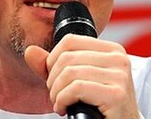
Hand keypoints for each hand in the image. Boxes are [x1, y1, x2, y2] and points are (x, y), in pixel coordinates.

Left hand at [25, 35, 139, 118]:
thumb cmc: (99, 105)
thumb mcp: (75, 80)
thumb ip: (52, 65)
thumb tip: (30, 51)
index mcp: (111, 50)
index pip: (69, 41)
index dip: (52, 59)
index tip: (53, 77)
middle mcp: (118, 58)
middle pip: (66, 58)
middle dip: (52, 80)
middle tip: (56, 95)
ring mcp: (120, 75)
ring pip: (69, 73)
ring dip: (56, 92)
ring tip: (59, 103)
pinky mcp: (116, 94)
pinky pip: (76, 88)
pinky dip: (62, 100)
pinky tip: (64, 108)